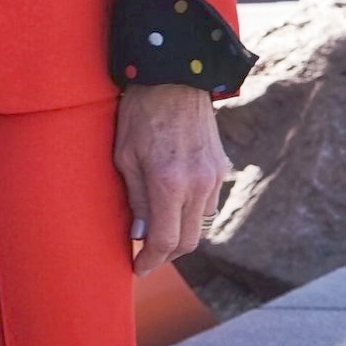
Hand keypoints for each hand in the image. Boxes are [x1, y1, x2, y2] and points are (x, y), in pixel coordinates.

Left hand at [113, 82, 224, 273]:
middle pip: (187, 241)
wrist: (175, 77)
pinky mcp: (221, 167)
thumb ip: (136, 199)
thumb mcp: (125, 156)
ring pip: (200, 225)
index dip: (151, 261)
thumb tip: (141, 236)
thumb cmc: (140, 113)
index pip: (165, 241)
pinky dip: (192, 213)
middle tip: (146, 257)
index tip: (138, 269)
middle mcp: (198, 184)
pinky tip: (174, 205)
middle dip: (166, 255)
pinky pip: (208, 203)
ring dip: (180, 235)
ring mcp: (214, 176)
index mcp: (169, 182)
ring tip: (158, 231)